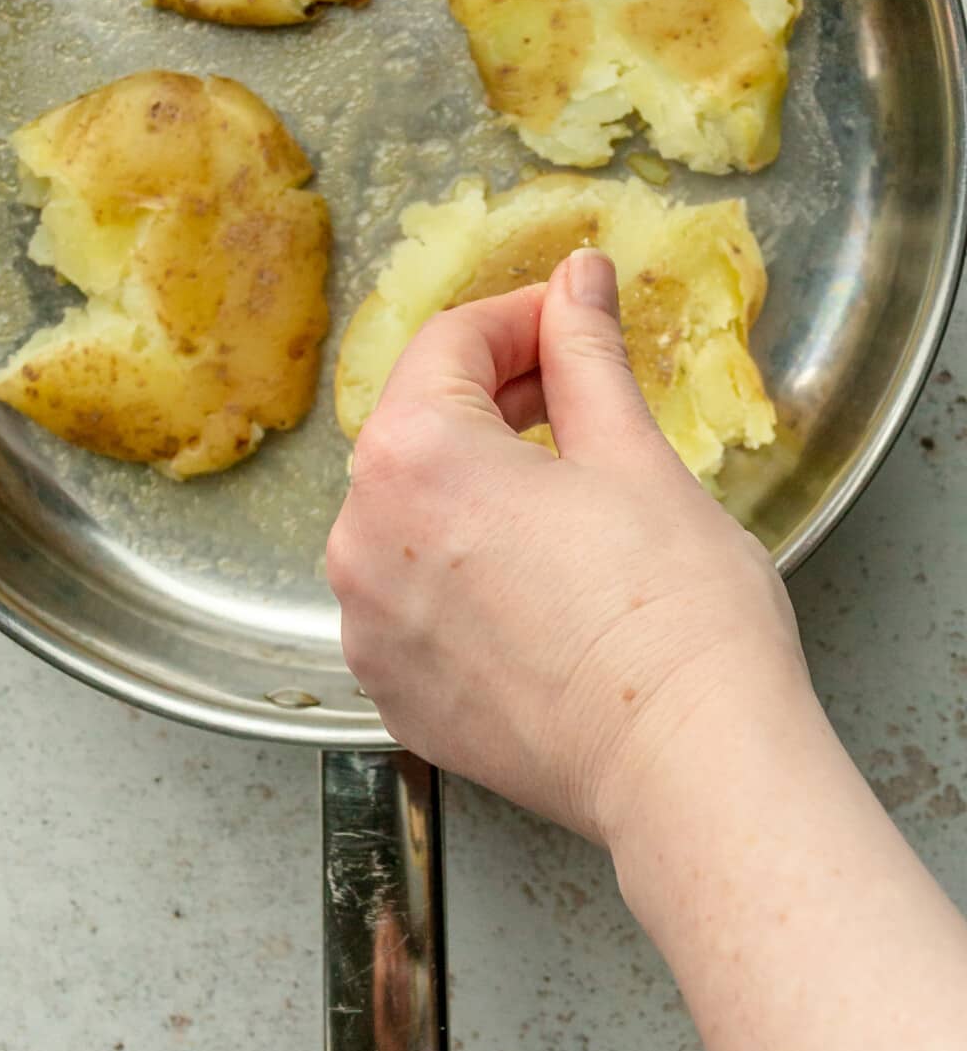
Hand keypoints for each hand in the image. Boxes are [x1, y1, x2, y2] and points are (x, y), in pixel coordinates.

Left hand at [326, 250, 807, 843]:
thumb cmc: (674, 614)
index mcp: (412, 458)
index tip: (571, 318)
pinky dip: (459, 565)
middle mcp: (362, 539)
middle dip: (495, 395)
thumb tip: (577, 281)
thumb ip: (583, 354)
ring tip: (561, 486)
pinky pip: (410, 593)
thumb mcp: (632, 454)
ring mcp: (369, 624)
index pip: (451, 344)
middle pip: (418, 426)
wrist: (688, 768)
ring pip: (409, 513)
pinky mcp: (393, 689)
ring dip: (473, 481)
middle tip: (577, 390)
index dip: (520, 317)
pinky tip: (534, 570)